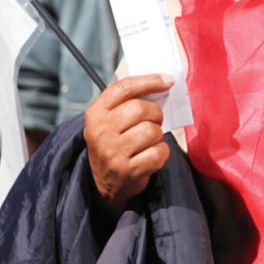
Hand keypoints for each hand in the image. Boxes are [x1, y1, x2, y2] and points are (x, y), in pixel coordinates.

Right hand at [83, 74, 173, 214]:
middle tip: (154, 121)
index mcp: (96, 113)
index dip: (149, 81)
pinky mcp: (128, 170)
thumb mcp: (109, 120)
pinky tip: (150, 155)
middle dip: (155, 113)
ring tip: (148, 141)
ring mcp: (113, 152)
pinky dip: (161, 153)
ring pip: (152, 131)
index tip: (168, 80)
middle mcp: (101, 132)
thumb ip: (128, 101)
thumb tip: (163, 83)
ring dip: (157, 135)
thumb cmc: (113, 143)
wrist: (103, 182)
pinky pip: (158, 153)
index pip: (124, 88)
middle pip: (140, 108)